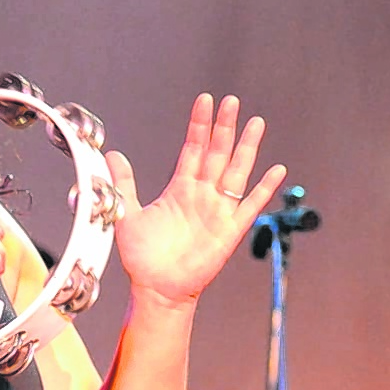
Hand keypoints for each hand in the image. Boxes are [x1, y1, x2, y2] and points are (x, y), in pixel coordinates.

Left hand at [109, 94, 286, 307]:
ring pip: (237, 171)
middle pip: (218, 153)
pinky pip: (251, 205)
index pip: (193, 148)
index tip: (205, 101)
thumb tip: (111, 155)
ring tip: (256, 123)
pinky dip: (264, 188)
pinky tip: (277, 169)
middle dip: (225, 127)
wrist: (157, 288)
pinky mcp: (230, 230)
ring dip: (247, 148)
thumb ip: (124, 183)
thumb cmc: (143, 256)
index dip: (199, 125)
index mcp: (180, 188)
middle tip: (232, 101)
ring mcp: (218, 210)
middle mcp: (202, 194)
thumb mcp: (128, 213)